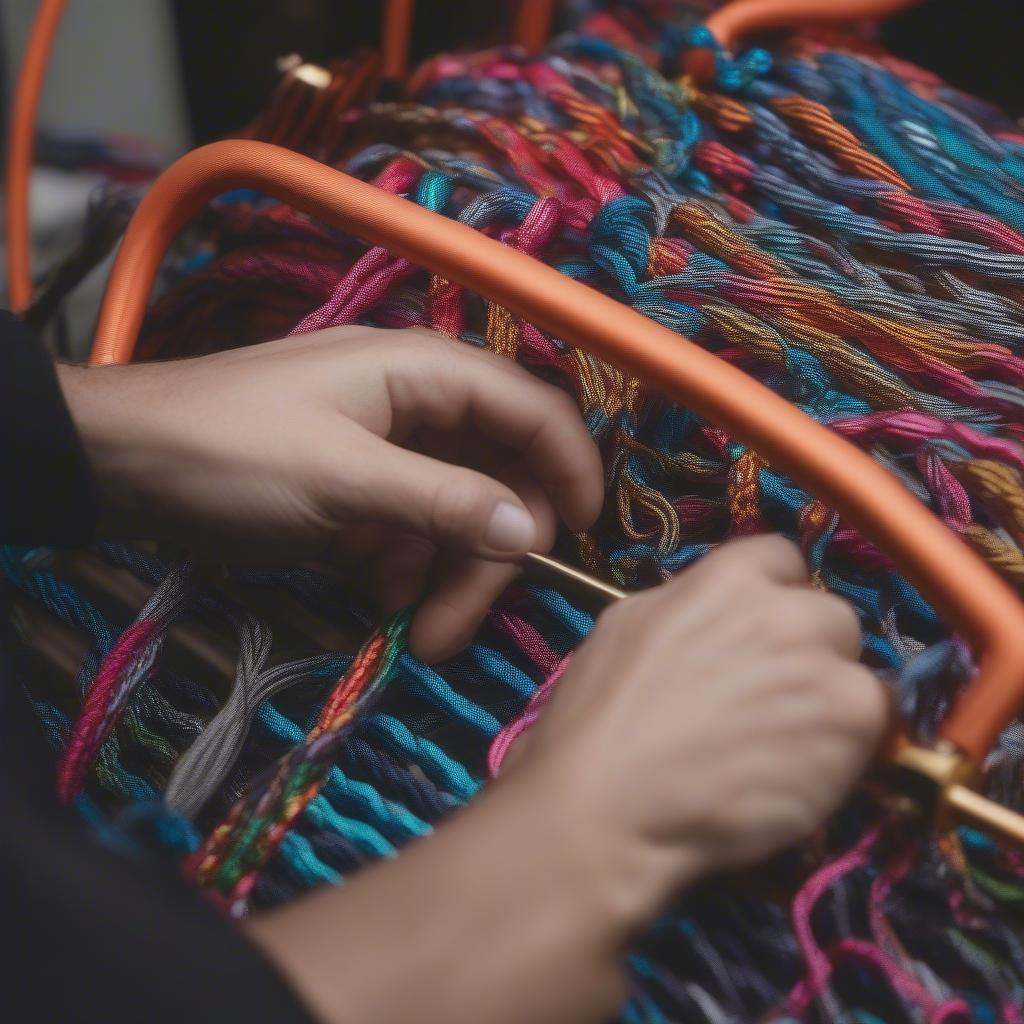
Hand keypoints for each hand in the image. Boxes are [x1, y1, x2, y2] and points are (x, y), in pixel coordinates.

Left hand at [58, 327, 602, 661]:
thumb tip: (533, 529)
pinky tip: (375, 598)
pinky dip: (405, 571)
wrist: (119, 468)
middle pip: (497, 477)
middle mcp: (416, 407)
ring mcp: (388, 454)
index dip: (567, 465)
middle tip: (457, 625)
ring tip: (415, 634)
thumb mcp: (342, 479)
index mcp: (422, 373)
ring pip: (457, 517)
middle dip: (489, 554)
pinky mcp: (360, 495)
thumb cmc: (231, 453)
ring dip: (446, 577)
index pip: (529, 407)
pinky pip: (413, 535)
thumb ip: (443, 501)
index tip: (582, 534)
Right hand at [506, 536, 888, 921]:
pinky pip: (877, 725)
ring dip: (831, 702)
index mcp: (726, 576)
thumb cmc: (596, 719)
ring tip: (787, 747)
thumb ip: (688, 605)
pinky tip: (803, 775)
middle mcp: (784, 608)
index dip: (775, 600)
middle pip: (831, 616)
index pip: (785, 560)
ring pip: (859, 673)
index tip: (761, 637)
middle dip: (810, 650)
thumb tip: (715, 617)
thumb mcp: (629, 626)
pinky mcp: (853, 722)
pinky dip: (850, 750)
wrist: (606, 801)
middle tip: (772, 699)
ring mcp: (824, 663)